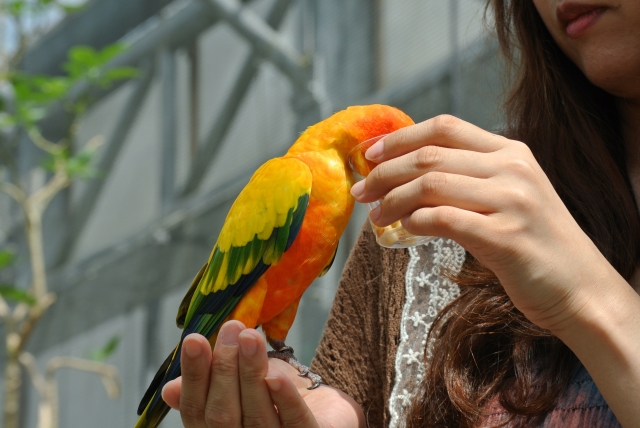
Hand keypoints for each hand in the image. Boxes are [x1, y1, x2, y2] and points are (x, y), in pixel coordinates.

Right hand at [162, 321, 363, 427]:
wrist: (323, 409)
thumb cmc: (272, 395)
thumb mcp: (236, 383)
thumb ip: (207, 384)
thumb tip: (168, 389)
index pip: (197, 409)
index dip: (194, 375)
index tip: (194, 339)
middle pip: (223, 415)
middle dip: (224, 368)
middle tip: (231, 328)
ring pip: (256, 417)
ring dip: (251, 373)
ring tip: (250, 337)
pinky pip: (295, 422)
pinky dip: (284, 399)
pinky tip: (275, 375)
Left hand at [350, 114, 621, 332]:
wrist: (581, 289)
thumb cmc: (535, 245)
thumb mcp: (509, 196)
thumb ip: (469, 178)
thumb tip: (407, 175)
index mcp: (511, 152)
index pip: (444, 127)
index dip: (400, 137)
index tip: (370, 154)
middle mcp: (513, 169)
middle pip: (430, 155)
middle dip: (385, 172)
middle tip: (362, 192)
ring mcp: (512, 201)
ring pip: (430, 184)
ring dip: (393, 200)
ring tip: (376, 216)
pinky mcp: (506, 237)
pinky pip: (443, 219)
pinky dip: (414, 222)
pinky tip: (403, 230)